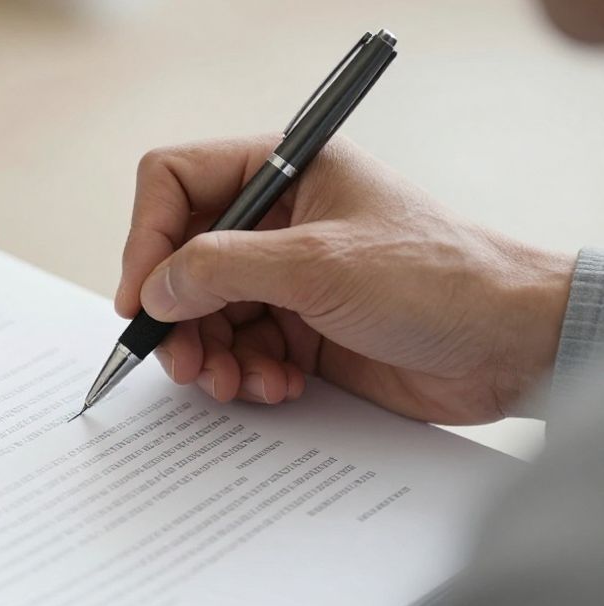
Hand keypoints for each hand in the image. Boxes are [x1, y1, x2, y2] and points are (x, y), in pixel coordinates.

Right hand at [116, 136, 575, 423]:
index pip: (177, 183)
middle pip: (182, 260)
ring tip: (233, 382)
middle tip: (182, 361)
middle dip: (178, 316)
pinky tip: (276, 388)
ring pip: (205, 314)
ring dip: (210, 355)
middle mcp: (278, 221)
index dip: (148, 237)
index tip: (142, 295)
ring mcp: (287, 278)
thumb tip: (155, 287)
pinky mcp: (300, 330)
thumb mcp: (317, 264)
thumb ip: (221, 268)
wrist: (508, 348)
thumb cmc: (438, 280)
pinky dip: (246, 375)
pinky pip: (240, 351)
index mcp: (285, 171)